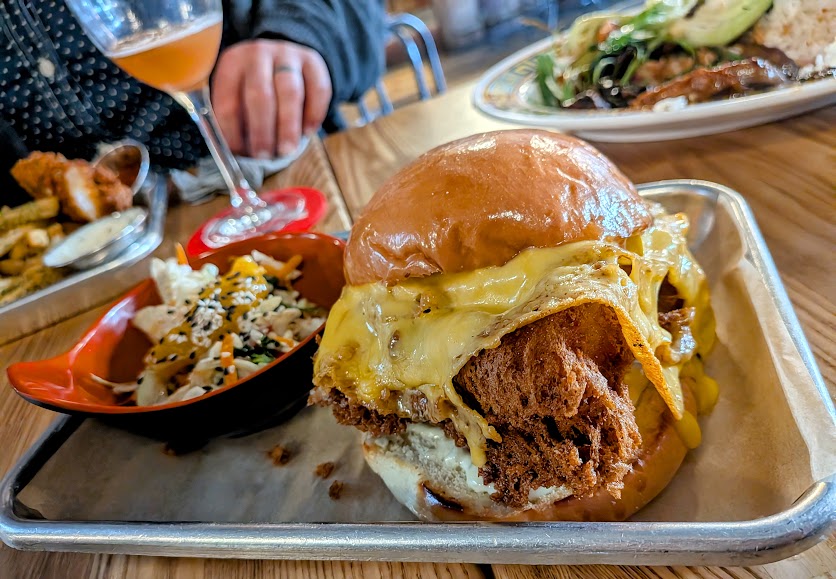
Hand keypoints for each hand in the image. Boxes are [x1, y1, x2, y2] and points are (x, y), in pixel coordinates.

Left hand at [212, 40, 331, 158]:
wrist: (282, 57)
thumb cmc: (256, 87)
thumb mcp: (237, 96)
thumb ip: (236, 121)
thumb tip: (238, 154)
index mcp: (232, 64)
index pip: (229, 101)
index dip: (233, 131)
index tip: (239, 152)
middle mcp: (258, 55)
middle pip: (260, 95)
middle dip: (262, 130)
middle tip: (264, 155)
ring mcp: (288, 56)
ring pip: (290, 92)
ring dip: (288, 127)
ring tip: (287, 150)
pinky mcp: (313, 61)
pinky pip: (318, 90)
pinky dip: (313, 115)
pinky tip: (307, 133)